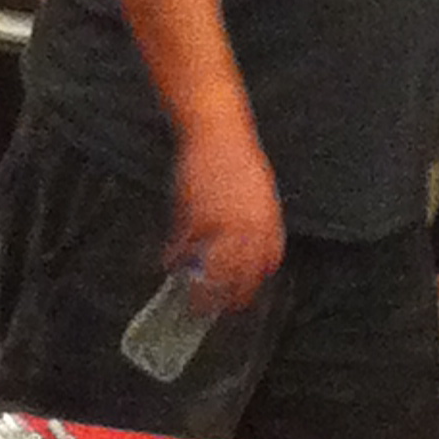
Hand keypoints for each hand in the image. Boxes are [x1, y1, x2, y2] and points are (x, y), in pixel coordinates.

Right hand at [166, 118, 285, 313]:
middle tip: (214, 306)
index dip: (253, 280)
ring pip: (212, 271)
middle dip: (227, 297)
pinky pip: (186, 248)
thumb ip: (256, 221)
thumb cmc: (238, 157)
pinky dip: (175, 258)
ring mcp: (223, 226)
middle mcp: (250, 229)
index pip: (267, 262)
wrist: (218, 131)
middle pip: (241, 276)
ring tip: (189, 298)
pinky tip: (169, 264)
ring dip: (200, 289)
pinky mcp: (197, 219)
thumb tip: (247, 246)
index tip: (242, 289)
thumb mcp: (259, 191)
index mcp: (269, 222)